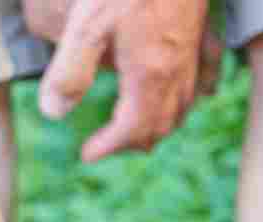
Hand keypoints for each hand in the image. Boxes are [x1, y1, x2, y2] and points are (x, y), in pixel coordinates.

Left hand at [23, 0, 221, 161]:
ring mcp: (195, 49)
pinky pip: (208, 69)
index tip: (86, 155)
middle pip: (162, 123)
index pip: (133, 129)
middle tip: (107, 145)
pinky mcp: (202, 27)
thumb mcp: (85, 27)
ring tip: (140, 131)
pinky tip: (201, 93)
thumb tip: (54, 113)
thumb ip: (68, 73)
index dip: (109, 147)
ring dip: (162, 122)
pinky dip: (200, 89)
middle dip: (133, 141)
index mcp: (149, 75)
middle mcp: (178, 68)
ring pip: (186, 102)